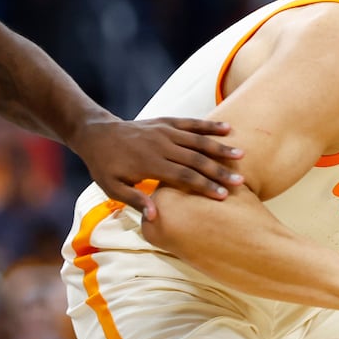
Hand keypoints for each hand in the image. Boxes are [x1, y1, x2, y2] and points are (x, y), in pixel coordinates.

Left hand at [72, 117, 244, 220]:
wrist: (97, 134)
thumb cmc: (105, 166)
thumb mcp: (112, 188)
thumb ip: (135, 200)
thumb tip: (155, 217)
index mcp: (150, 164)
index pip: (183, 177)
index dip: (204, 186)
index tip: (223, 196)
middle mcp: (161, 146)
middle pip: (195, 160)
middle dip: (219, 171)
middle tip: (240, 181)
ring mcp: (165, 131)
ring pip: (197, 140)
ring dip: (220, 148)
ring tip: (241, 155)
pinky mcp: (166, 122)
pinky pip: (191, 123)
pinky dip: (209, 126)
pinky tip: (228, 129)